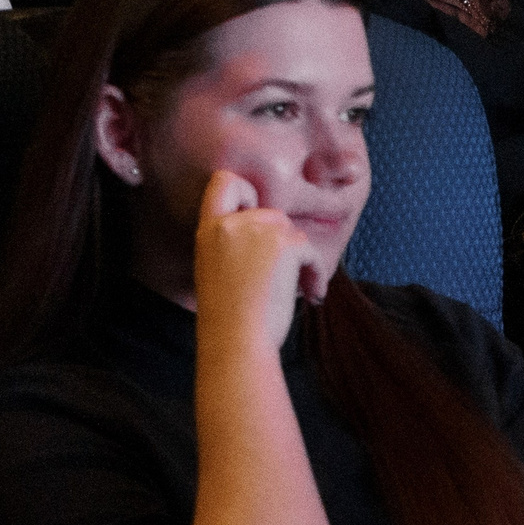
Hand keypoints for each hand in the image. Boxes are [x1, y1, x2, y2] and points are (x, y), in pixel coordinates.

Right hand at [193, 169, 328, 352]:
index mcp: (208, 231)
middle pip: (272, 213)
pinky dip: (315, 272)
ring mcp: (257, 230)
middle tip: (283, 276)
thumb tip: (266, 245)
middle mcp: (231, 223)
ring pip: (293, 233)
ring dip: (302, 260)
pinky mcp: (284, 243)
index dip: (246, 192)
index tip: (255, 217)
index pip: (223, 181)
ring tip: (299, 289)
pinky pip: (310, 251)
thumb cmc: (228, 322)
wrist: (236, 342)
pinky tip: (310, 294)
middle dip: (283, 243)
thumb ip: (233, 247)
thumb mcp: (217, 272)